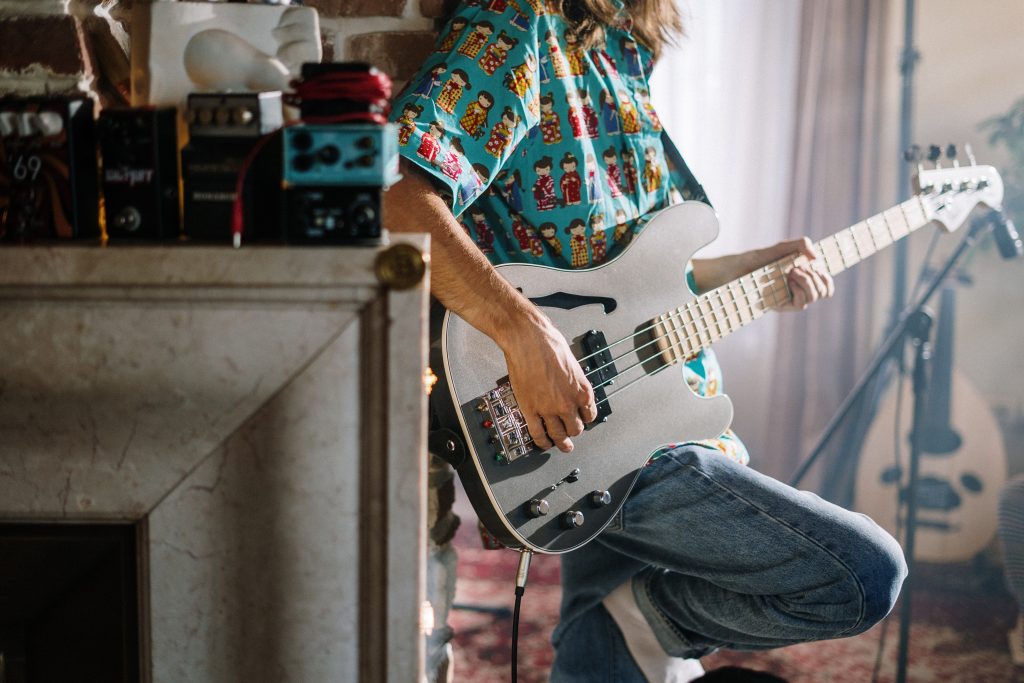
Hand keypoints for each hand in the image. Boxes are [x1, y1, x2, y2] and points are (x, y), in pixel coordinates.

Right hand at [500, 315, 597, 452]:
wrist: (528, 339)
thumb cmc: (549, 343)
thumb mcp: (572, 363)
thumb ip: (573, 381)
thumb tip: (571, 387)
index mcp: (582, 390)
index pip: (590, 415)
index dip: (585, 420)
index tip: (582, 421)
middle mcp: (568, 403)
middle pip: (575, 429)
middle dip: (574, 432)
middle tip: (571, 434)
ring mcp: (549, 409)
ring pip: (558, 435)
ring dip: (561, 443)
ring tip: (561, 446)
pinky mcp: (530, 410)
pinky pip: (537, 433)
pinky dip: (541, 441)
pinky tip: (543, 443)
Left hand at [756, 237, 834, 311]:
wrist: (739, 267)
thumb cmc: (760, 258)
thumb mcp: (783, 247)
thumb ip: (801, 244)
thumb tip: (816, 258)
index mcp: (804, 280)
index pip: (827, 287)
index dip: (827, 279)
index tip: (816, 266)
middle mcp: (799, 291)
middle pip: (824, 292)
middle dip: (815, 276)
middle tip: (798, 267)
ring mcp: (790, 300)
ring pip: (814, 297)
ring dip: (808, 281)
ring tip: (792, 271)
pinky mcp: (780, 306)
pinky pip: (800, 304)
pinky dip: (799, 290)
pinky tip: (789, 281)